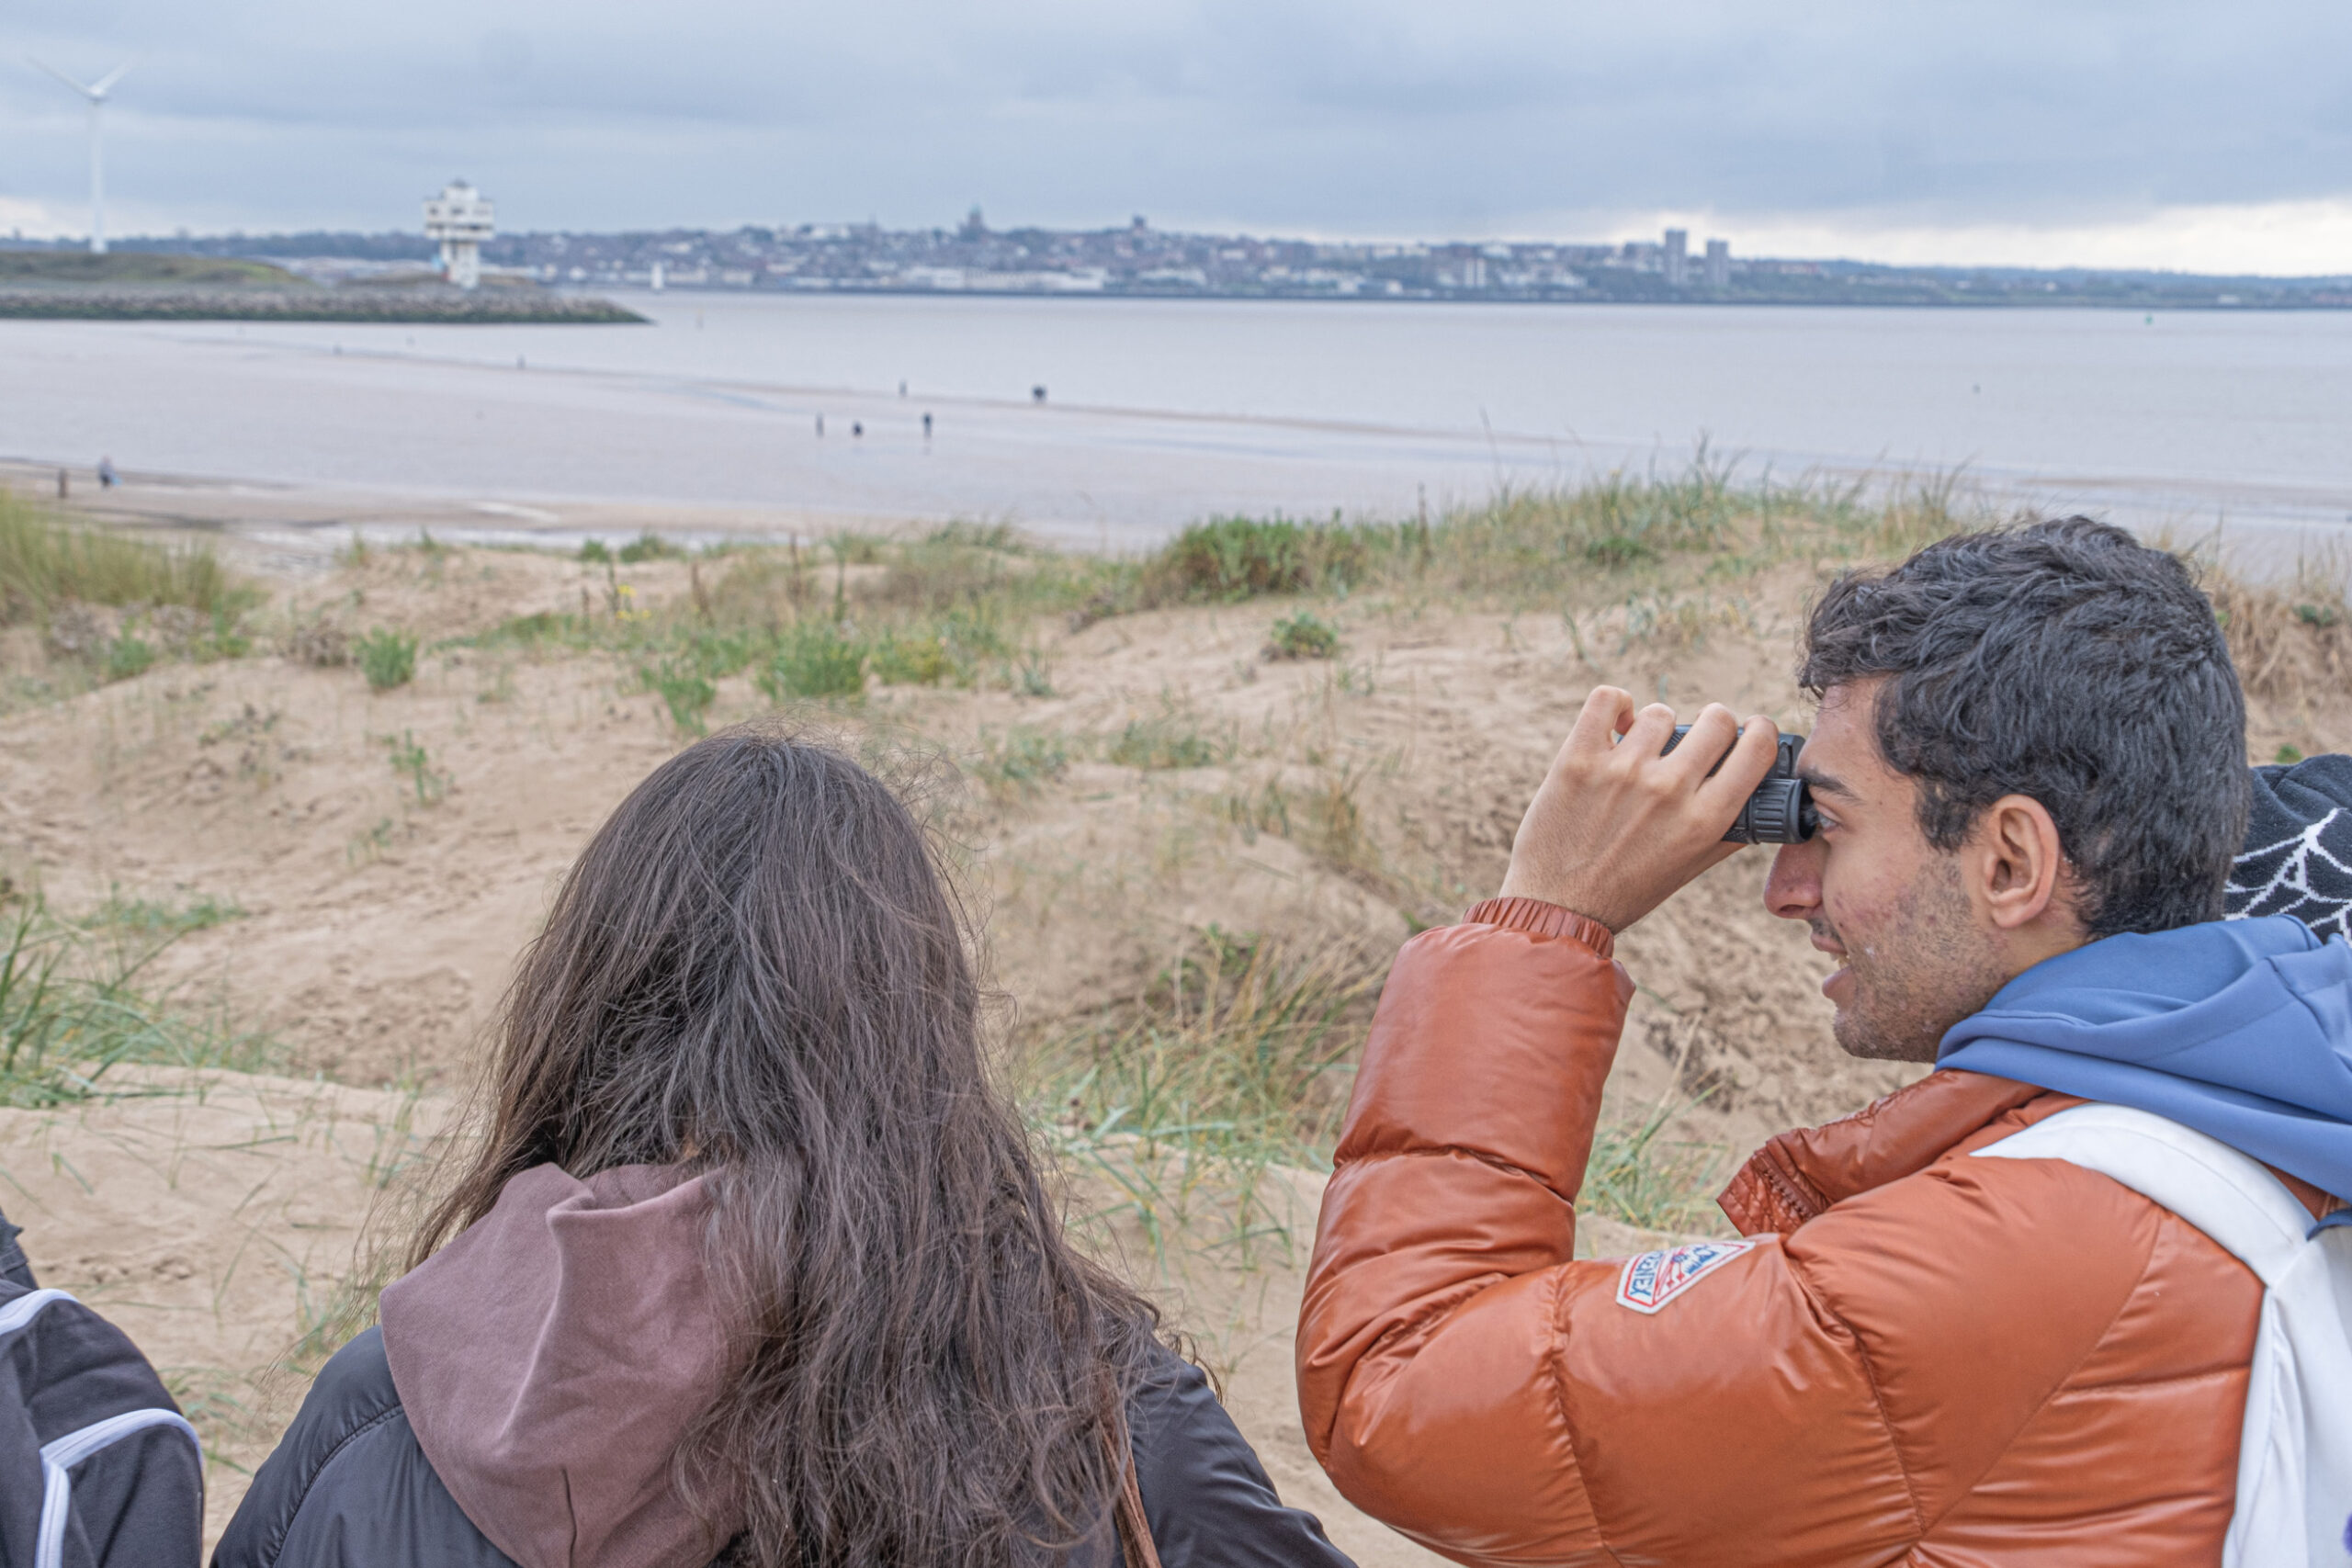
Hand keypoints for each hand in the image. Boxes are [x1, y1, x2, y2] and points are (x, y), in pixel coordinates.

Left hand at [1497, 688, 1780, 932]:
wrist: (1559, 906)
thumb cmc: (1629, 889)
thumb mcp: (1692, 865)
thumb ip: (1730, 827)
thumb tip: (1762, 788)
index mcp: (1705, 819)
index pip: (1758, 747)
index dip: (1760, 731)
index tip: (1750, 730)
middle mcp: (1669, 790)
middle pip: (1717, 719)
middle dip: (1712, 725)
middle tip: (1696, 740)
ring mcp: (1622, 771)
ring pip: (1661, 712)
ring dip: (1656, 727)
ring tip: (1644, 751)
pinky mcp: (1578, 759)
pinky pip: (1608, 699)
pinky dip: (1616, 704)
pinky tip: (1618, 724)